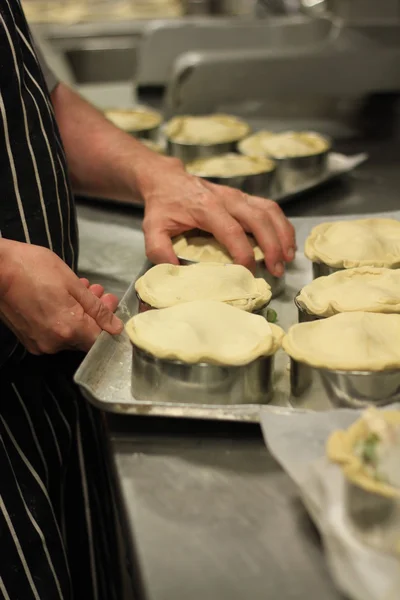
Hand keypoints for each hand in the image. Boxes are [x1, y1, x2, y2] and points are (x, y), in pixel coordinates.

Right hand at [0, 240, 122, 354]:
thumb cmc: (33, 269)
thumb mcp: (72, 283)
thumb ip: (96, 309)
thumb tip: (115, 327)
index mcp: (68, 330)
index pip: (100, 340)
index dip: (108, 323)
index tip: (109, 303)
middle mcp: (54, 344)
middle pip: (85, 337)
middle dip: (94, 314)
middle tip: (96, 291)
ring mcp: (39, 343)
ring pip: (69, 334)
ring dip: (79, 314)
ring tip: (79, 289)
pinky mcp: (28, 339)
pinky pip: (53, 333)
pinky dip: (62, 318)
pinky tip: (62, 298)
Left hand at [140, 157, 295, 275]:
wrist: (166, 179)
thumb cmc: (162, 206)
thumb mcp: (152, 228)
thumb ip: (159, 250)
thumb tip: (174, 270)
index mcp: (205, 207)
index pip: (231, 231)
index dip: (243, 253)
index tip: (248, 272)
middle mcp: (226, 198)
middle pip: (258, 219)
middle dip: (272, 245)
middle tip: (276, 269)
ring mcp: (238, 195)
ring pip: (269, 211)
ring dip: (282, 234)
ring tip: (288, 258)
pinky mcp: (244, 197)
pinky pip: (269, 208)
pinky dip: (282, 225)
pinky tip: (286, 243)